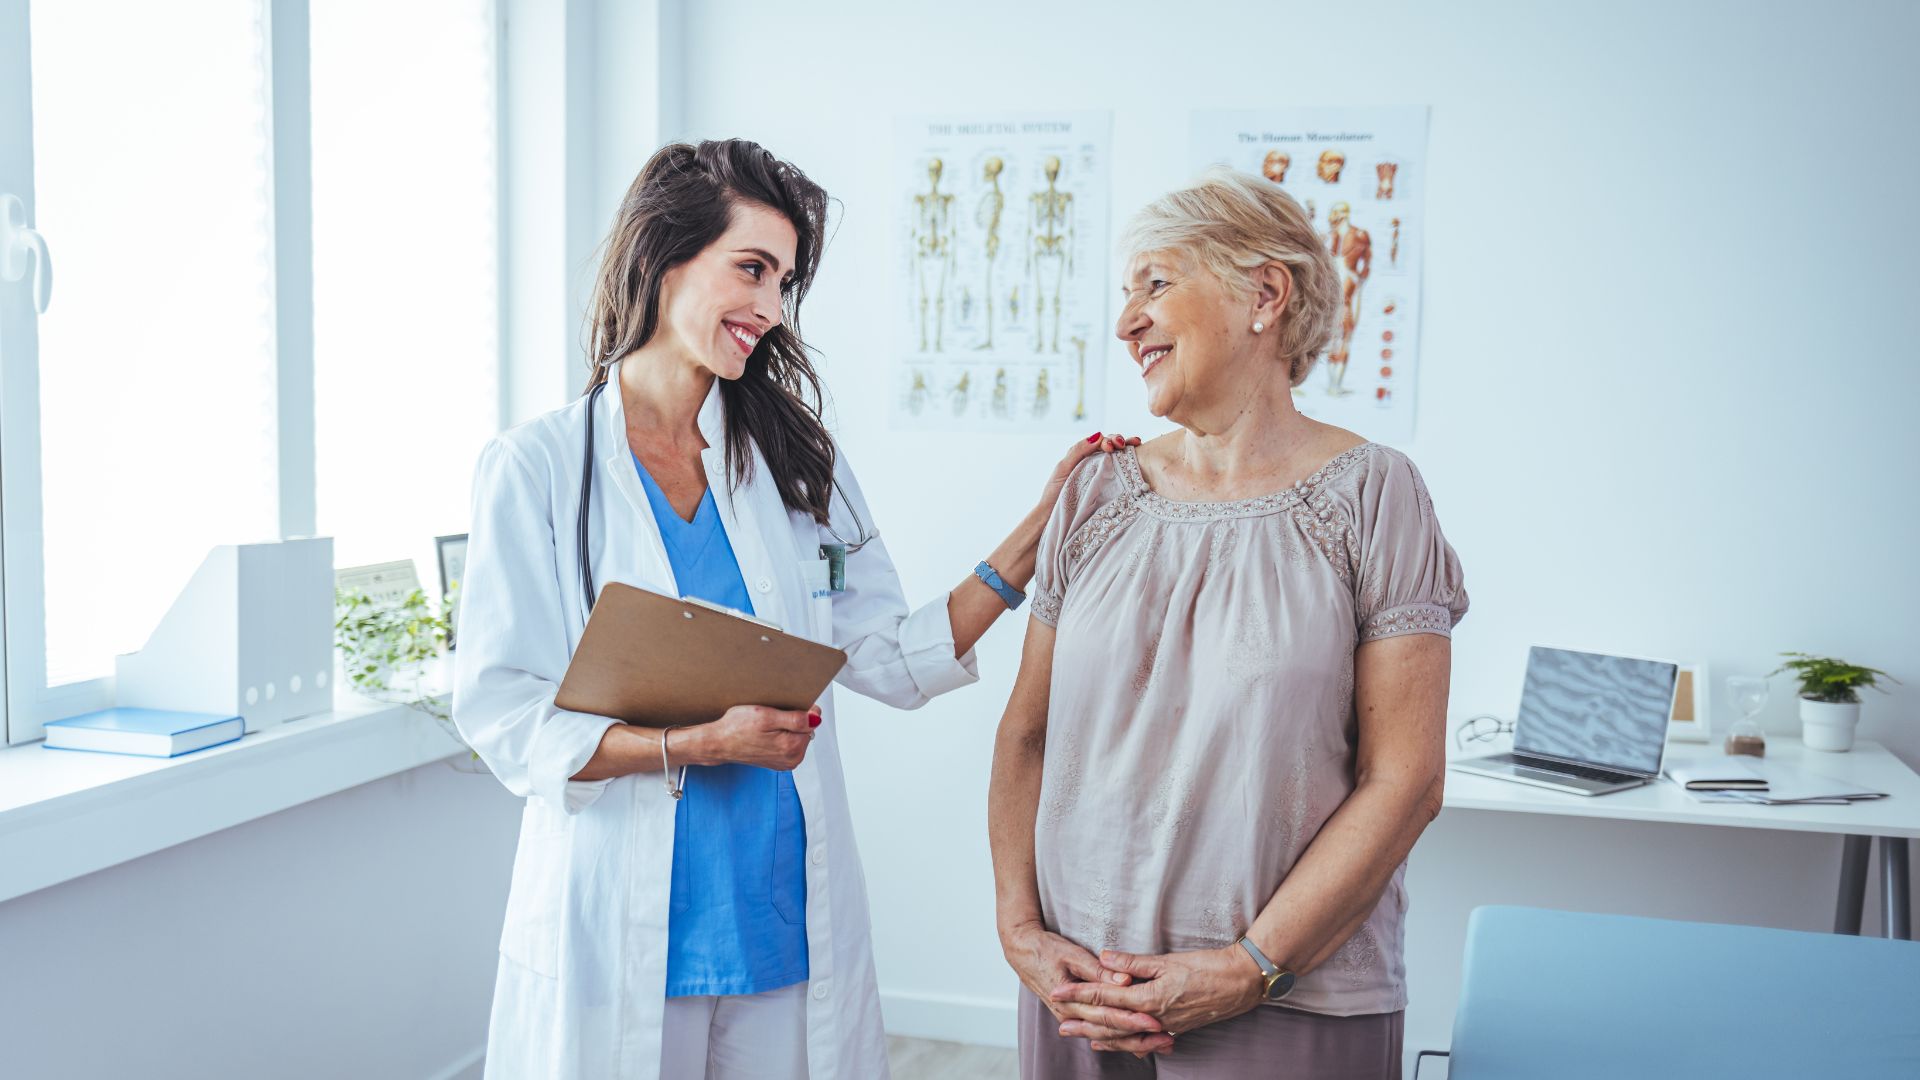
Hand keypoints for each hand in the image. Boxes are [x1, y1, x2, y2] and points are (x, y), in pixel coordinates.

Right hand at [681, 703, 819, 770]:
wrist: (719, 743)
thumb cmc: (736, 728)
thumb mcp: (766, 716)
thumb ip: (796, 719)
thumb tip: (816, 718)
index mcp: (792, 748)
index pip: (812, 721)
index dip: (798, 710)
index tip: (782, 709)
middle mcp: (792, 758)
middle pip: (805, 730)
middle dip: (792, 720)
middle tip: (771, 718)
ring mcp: (786, 762)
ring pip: (797, 736)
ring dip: (786, 728)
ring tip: (766, 726)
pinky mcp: (779, 762)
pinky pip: (788, 743)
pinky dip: (781, 736)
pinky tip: (766, 733)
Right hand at [1000, 921, 1171, 1055]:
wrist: (1022, 952)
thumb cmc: (1047, 950)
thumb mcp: (1072, 954)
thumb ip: (1099, 970)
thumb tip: (1125, 979)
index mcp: (1071, 1002)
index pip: (1108, 1015)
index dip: (1132, 1020)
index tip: (1155, 1022)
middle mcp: (1072, 1015)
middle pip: (1111, 1032)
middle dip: (1140, 1037)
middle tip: (1167, 1038)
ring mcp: (1073, 1018)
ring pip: (1108, 1037)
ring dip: (1135, 1042)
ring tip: (1162, 1043)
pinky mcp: (1076, 1015)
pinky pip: (1101, 1032)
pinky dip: (1121, 1039)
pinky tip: (1141, 1044)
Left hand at [1037, 432, 1140, 512]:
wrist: (1052, 516)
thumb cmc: (1055, 492)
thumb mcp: (1063, 468)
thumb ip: (1078, 450)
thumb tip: (1099, 435)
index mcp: (1084, 456)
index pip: (1101, 442)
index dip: (1108, 440)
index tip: (1110, 447)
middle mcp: (1095, 463)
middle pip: (1112, 447)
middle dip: (1120, 441)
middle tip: (1123, 444)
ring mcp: (1102, 475)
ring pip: (1119, 458)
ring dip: (1128, 449)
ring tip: (1136, 445)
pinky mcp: (1108, 489)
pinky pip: (1120, 475)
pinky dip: (1129, 465)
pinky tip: (1136, 461)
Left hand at [1050, 946, 1262, 1051]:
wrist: (1242, 983)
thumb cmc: (1208, 967)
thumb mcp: (1168, 960)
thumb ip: (1134, 962)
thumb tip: (1105, 957)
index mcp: (1150, 998)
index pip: (1106, 996)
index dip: (1079, 993)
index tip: (1057, 992)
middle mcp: (1155, 1017)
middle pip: (1111, 1022)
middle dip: (1084, 1023)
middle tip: (1060, 1026)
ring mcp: (1166, 1025)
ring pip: (1127, 1035)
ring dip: (1102, 1035)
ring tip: (1082, 1036)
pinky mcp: (1176, 1027)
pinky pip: (1143, 1038)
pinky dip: (1125, 1040)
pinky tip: (1116, 1040)